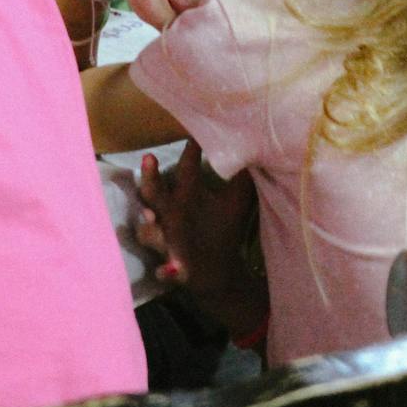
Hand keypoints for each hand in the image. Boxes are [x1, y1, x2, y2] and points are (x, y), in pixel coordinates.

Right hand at [136, 141, 266, 338]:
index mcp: (188, 194)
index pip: (186, 168)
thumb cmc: (223, 228)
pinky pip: (165, 271)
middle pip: (154, 192)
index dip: (190, 152)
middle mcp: (173, 213)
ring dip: (149, 229)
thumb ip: (243, 177)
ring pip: (149, 233)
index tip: (193, 135)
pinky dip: (167, 271)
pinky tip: (171, 270)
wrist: (218, 269)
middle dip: (150, 178)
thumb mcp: (236, 201)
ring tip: (151, 219)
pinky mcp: (173, 267)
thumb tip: (257, 145)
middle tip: (149, 158)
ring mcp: (168, 240)